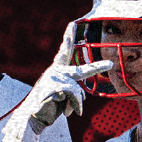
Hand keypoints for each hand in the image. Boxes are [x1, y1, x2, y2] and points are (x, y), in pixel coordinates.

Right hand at [1, 22, 112, 141]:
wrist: (31, 117)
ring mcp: (55, 78)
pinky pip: (75, 96)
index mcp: (56, 71)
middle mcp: (56, 72)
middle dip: (97, 68)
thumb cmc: (46, 107)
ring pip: (78, 90)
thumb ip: (70, 91)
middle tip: (111, 64)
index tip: (72, 23)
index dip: (68, 37)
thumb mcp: (60, 96)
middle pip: (82, 70)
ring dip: (76, 103)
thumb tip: (80, 99)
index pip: (64, 52)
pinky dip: (75, 106)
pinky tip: (69, 113)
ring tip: (68, 111)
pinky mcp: (57, 86)